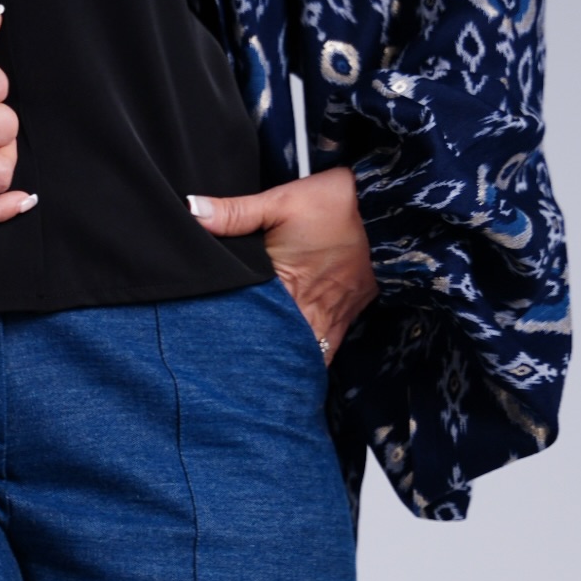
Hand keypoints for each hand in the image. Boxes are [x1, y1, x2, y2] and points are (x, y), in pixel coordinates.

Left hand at [190, 166, 376, 362]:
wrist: (387, 207)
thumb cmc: (334, 204)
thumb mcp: (281, 201)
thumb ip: (235, 212)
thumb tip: (193, 212)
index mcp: (287, 286)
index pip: (254, 325)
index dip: (235, 343)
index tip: (215, 354)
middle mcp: (311, 309)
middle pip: (280, 348)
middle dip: (258, 361)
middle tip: (232, 375)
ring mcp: (333, 315)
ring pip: (306, 354)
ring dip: (287, 361)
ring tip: (261, 380)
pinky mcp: (350, 313)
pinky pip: (329, 348)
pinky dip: (313, 357)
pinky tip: (298, 365)